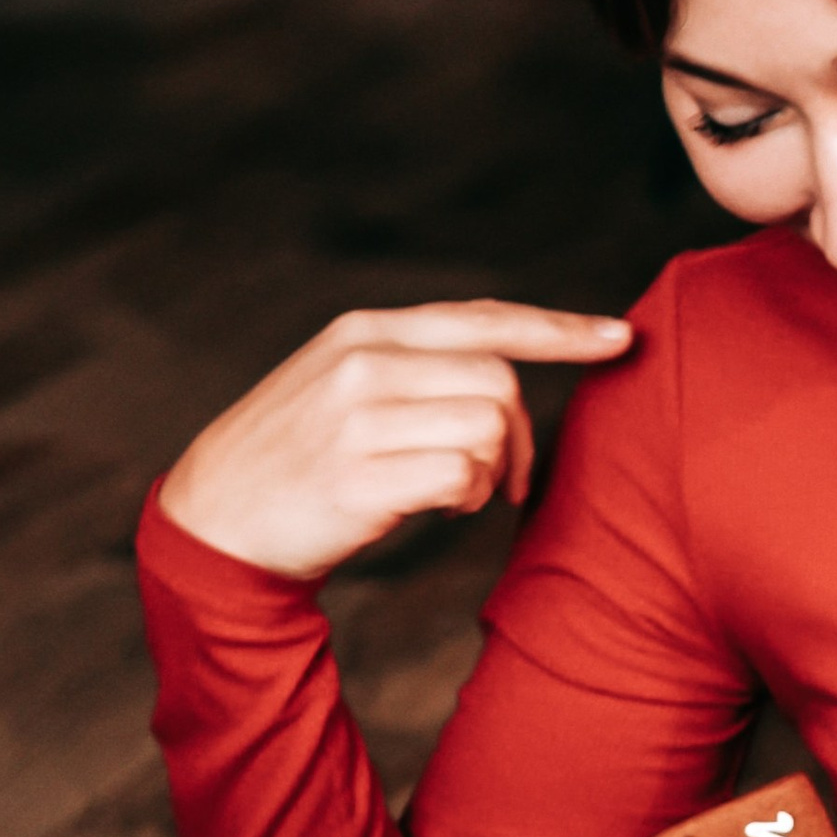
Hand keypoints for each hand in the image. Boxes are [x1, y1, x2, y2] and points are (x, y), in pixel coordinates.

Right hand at [157, 300, 633, 583]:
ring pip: (486, 427)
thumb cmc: (297, 458)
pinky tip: (434, 509)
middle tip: (502, 479)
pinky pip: (462, 478)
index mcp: (365, 332)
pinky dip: (466, 500)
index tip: (620, 338)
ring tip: (452, 494)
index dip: (559, 329)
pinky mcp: (359, 476)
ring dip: (489, 473)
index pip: (483, 319)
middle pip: (499, 379)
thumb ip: (414, 366)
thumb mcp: (343, 385)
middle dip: (519, 435)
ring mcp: (358, 418)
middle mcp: (363, 362)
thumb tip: (505, 371)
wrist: (216, 518)